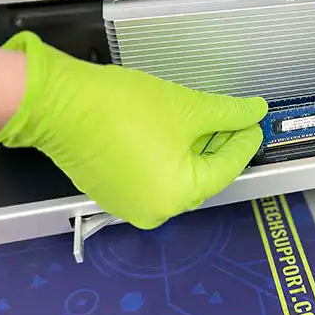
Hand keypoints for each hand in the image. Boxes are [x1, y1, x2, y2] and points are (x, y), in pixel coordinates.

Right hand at [0, 32, 266, 228]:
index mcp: (178, 196)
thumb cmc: (121, 107)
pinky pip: (154, 177)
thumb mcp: (187, 108)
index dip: (244, 141)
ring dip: (195, 150)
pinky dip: (169, 157)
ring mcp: (131, 205)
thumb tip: (254, 112)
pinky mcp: (113, 193)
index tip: (255, 123)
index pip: (226, 168)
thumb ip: (228, 114)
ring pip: (178, 176)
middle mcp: (156, 211)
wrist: (59, 103)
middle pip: (202, 176)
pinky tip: (177, 133)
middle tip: (235, 119)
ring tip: (208, 121)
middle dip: (220, 145)